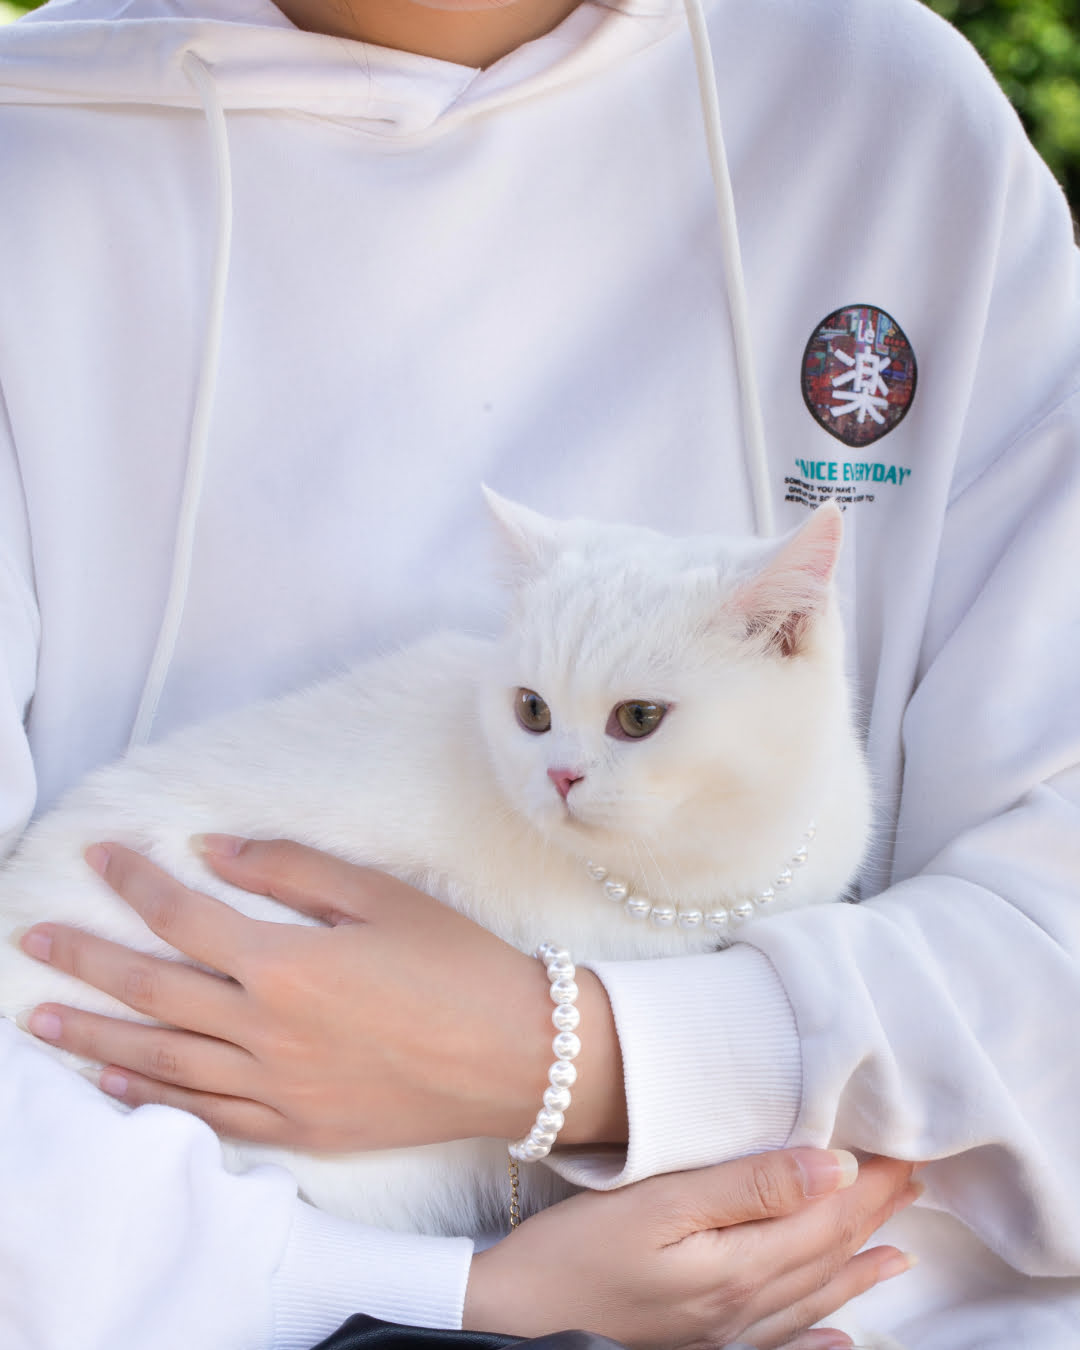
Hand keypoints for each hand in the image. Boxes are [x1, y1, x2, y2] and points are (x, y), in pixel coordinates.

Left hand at [20, 838, 627, 1149]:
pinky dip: (152, 1097)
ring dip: (96, 1033)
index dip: (136, 882)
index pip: (186, 916)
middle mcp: (268, 1031)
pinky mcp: (297, 1126)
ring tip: (43, 1017)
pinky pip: (206, 1114)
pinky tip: (114, 1081)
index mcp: (288, 964)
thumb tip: (213, 851)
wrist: (516, 1054)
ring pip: (164, 1059)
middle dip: (88, 960)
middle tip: (34, 939)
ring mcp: (278, 1086)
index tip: (103, 855)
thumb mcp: (381, 895)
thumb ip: (289, 869)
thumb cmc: (457, 963)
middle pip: (155, 989)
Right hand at [465, 1148, 917, 1349]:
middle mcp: (746, 1308)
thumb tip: (833, 1166)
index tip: (908, 1147)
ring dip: (860, 1266)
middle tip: (916, 1179)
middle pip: (828, 1253)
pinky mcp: (701, 1343)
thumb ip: (749, 1185)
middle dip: (875, 1214)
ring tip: (900, 1247)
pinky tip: (842, 1340)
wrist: (519, 1318)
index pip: (829, 1216)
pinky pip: (782, 1341)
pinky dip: (822, 1336)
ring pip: (814, 1296)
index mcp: (743, 1267)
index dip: (870, 1182)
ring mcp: (726, 1333)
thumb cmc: (578, 1252)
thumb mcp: (660, 1203)